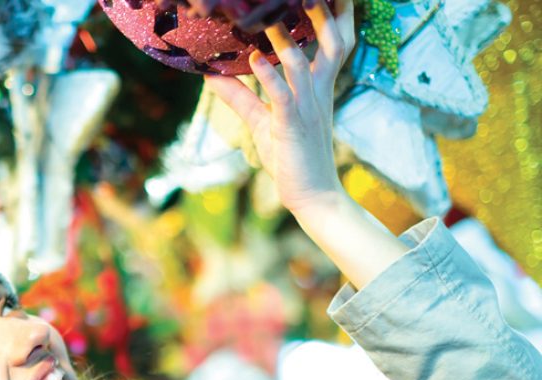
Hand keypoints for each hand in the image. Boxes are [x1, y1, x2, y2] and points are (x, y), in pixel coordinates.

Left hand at [203, 0, 356, 216]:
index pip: (336, 43)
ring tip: (269, 14)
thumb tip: (209, 75)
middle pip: (333, 44)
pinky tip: (257, 58)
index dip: (336, 16)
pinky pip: (282, 96)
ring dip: (285, 39)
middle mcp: (318, 92)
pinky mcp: (292, 126)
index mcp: (318, 88)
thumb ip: (237, 95)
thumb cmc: (290, 156)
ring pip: (302, 64)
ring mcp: (307, 108)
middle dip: (326, 15)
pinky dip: (269, 76)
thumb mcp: (260, 120)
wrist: (312, 195)